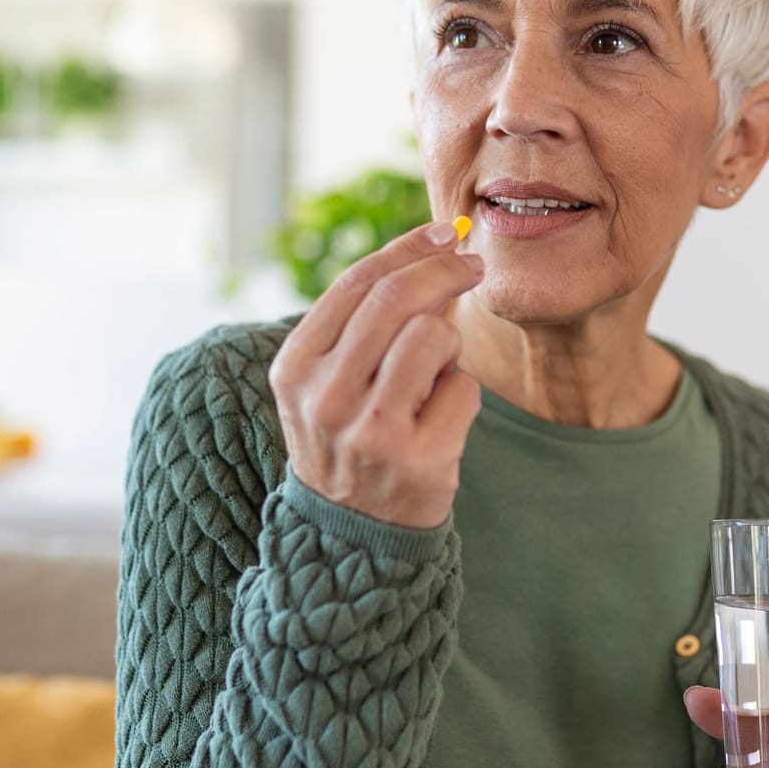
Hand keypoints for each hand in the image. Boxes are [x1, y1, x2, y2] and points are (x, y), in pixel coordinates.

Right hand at [269, 220, 484, 528]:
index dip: (406, 248)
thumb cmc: (347, 436)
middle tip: (473, 265)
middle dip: (445, 270)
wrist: (349, 534)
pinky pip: (463, 388)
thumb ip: (363, 320)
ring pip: (434, 337)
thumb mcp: (327, 379)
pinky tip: (438, 421)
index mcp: (296, 367)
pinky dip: (460, 395)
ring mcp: (371, 432)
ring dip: (448, 345)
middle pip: (397, 299)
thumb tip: (434, 245)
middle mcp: (326, 398)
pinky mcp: (419, 461)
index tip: (443, 233)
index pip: (356, 283)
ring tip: (433, 375)